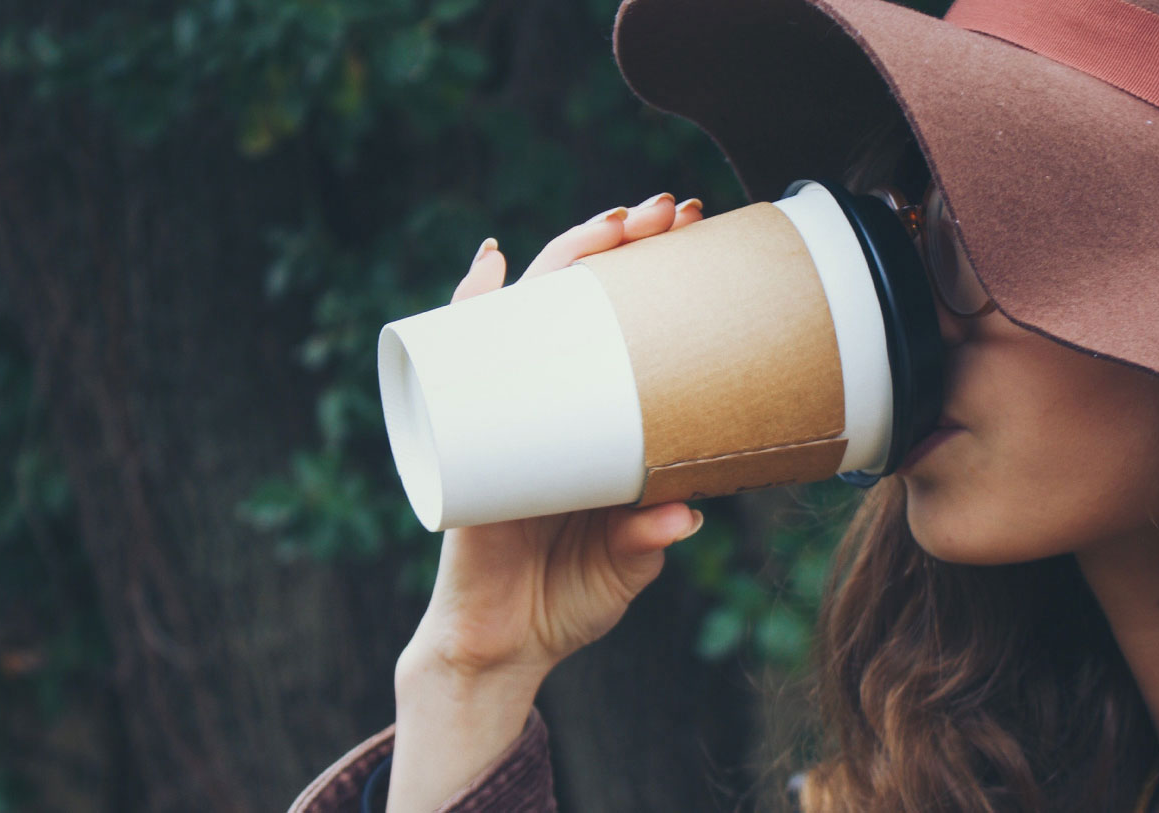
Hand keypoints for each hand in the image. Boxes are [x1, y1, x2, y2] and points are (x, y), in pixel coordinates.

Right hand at [402, 192, 709, 686]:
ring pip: (530, 312)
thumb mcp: (626, 563)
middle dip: (624, 246)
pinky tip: (486, 266)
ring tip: (609, 223)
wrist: (501, 645)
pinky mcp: (465, 435)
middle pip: (583, 301)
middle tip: (668, 212)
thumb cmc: (568, 596)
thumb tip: (689, 514)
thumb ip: (649, 539)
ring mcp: (505, 410)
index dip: (661, 282)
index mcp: (596, 422)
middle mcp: (551, 402)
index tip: (699, 238)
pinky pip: (458, 359)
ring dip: (567, 256)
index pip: (629, 330)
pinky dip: (467, 308)